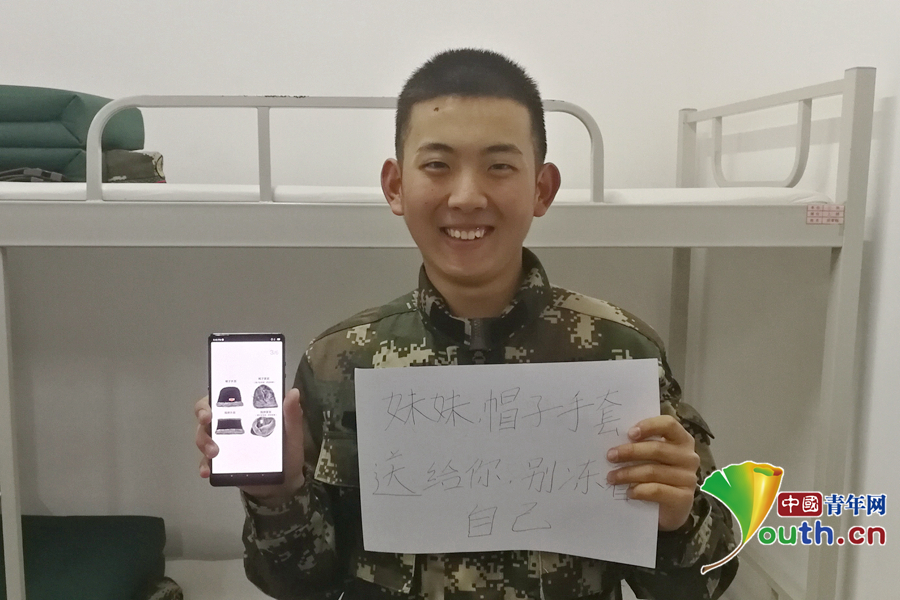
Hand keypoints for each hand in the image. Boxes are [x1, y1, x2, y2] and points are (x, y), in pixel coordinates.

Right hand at [195, 388, 307, 506]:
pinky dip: (204, 465)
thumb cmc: (288, 451)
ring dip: (204, 441)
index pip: (224, 397)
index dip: (214, 396)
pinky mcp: (221, 463)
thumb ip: (292, 415)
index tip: (213, 402)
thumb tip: (294, 392)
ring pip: (203, 436)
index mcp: (247, 411)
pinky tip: (207, 471)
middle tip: (207, 421)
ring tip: (214, 452)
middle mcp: (231, 423)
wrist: (284, 482)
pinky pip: (206, 462)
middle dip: (203, 416)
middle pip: (207, 414)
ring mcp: (224, 443)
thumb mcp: (293, 433)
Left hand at [606, 415, 698, 530]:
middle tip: (610, 456)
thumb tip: (615, 441)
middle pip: (657, 449)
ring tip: (611, 477)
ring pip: (653, 471)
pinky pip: (657, 490)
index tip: (629, 433)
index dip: (649, 426)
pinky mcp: (684, 498)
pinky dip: (639, 490)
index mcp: (682, 440)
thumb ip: (641, 445)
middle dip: (630, 452)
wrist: (667, 509)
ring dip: (628, 473)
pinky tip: (628, 492)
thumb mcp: (651, 457)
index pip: (669, 424)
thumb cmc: (656, 476)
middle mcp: (689, 457)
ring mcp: (688, 478)